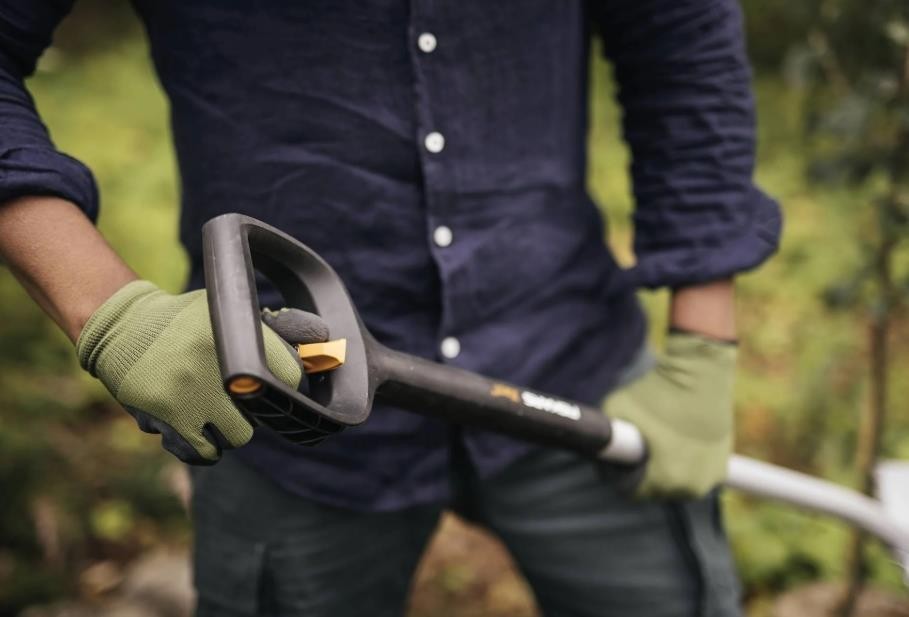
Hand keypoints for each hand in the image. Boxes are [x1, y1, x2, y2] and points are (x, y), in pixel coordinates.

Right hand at [76, 280, 327, 463]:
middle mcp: (218, 364)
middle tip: (234, 397)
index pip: (292, 374)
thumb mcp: (227, 312)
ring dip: (229, 430)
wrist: (123, 329)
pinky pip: (206, 453)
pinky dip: (206, 447)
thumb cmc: (186, 321)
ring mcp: (193, 393)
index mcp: (236, 334)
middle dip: (252, 411)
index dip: (287, 382)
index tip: (275, 383)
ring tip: (212, 410)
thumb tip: (323, 340)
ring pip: (238, 437)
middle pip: (264, 415)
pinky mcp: (169, 417)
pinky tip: (197, 428)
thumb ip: (275, 329)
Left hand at [602, 332, 735, 498]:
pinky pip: (692, 473)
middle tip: (629, 450)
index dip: (615, 475)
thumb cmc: (657, 392)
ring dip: (660, 471)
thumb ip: (603, 435)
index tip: (611, 459)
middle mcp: (691, 487)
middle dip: (639, 474)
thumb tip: (591, 447)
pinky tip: (670, 444)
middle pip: (653, 491)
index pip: (631, 492)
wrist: (701, 373)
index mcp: (665, 480)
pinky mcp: (722, 465)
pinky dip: (680, 463)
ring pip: (673, 484)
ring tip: (650, 446)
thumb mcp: (616, 410)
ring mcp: (710, 478)